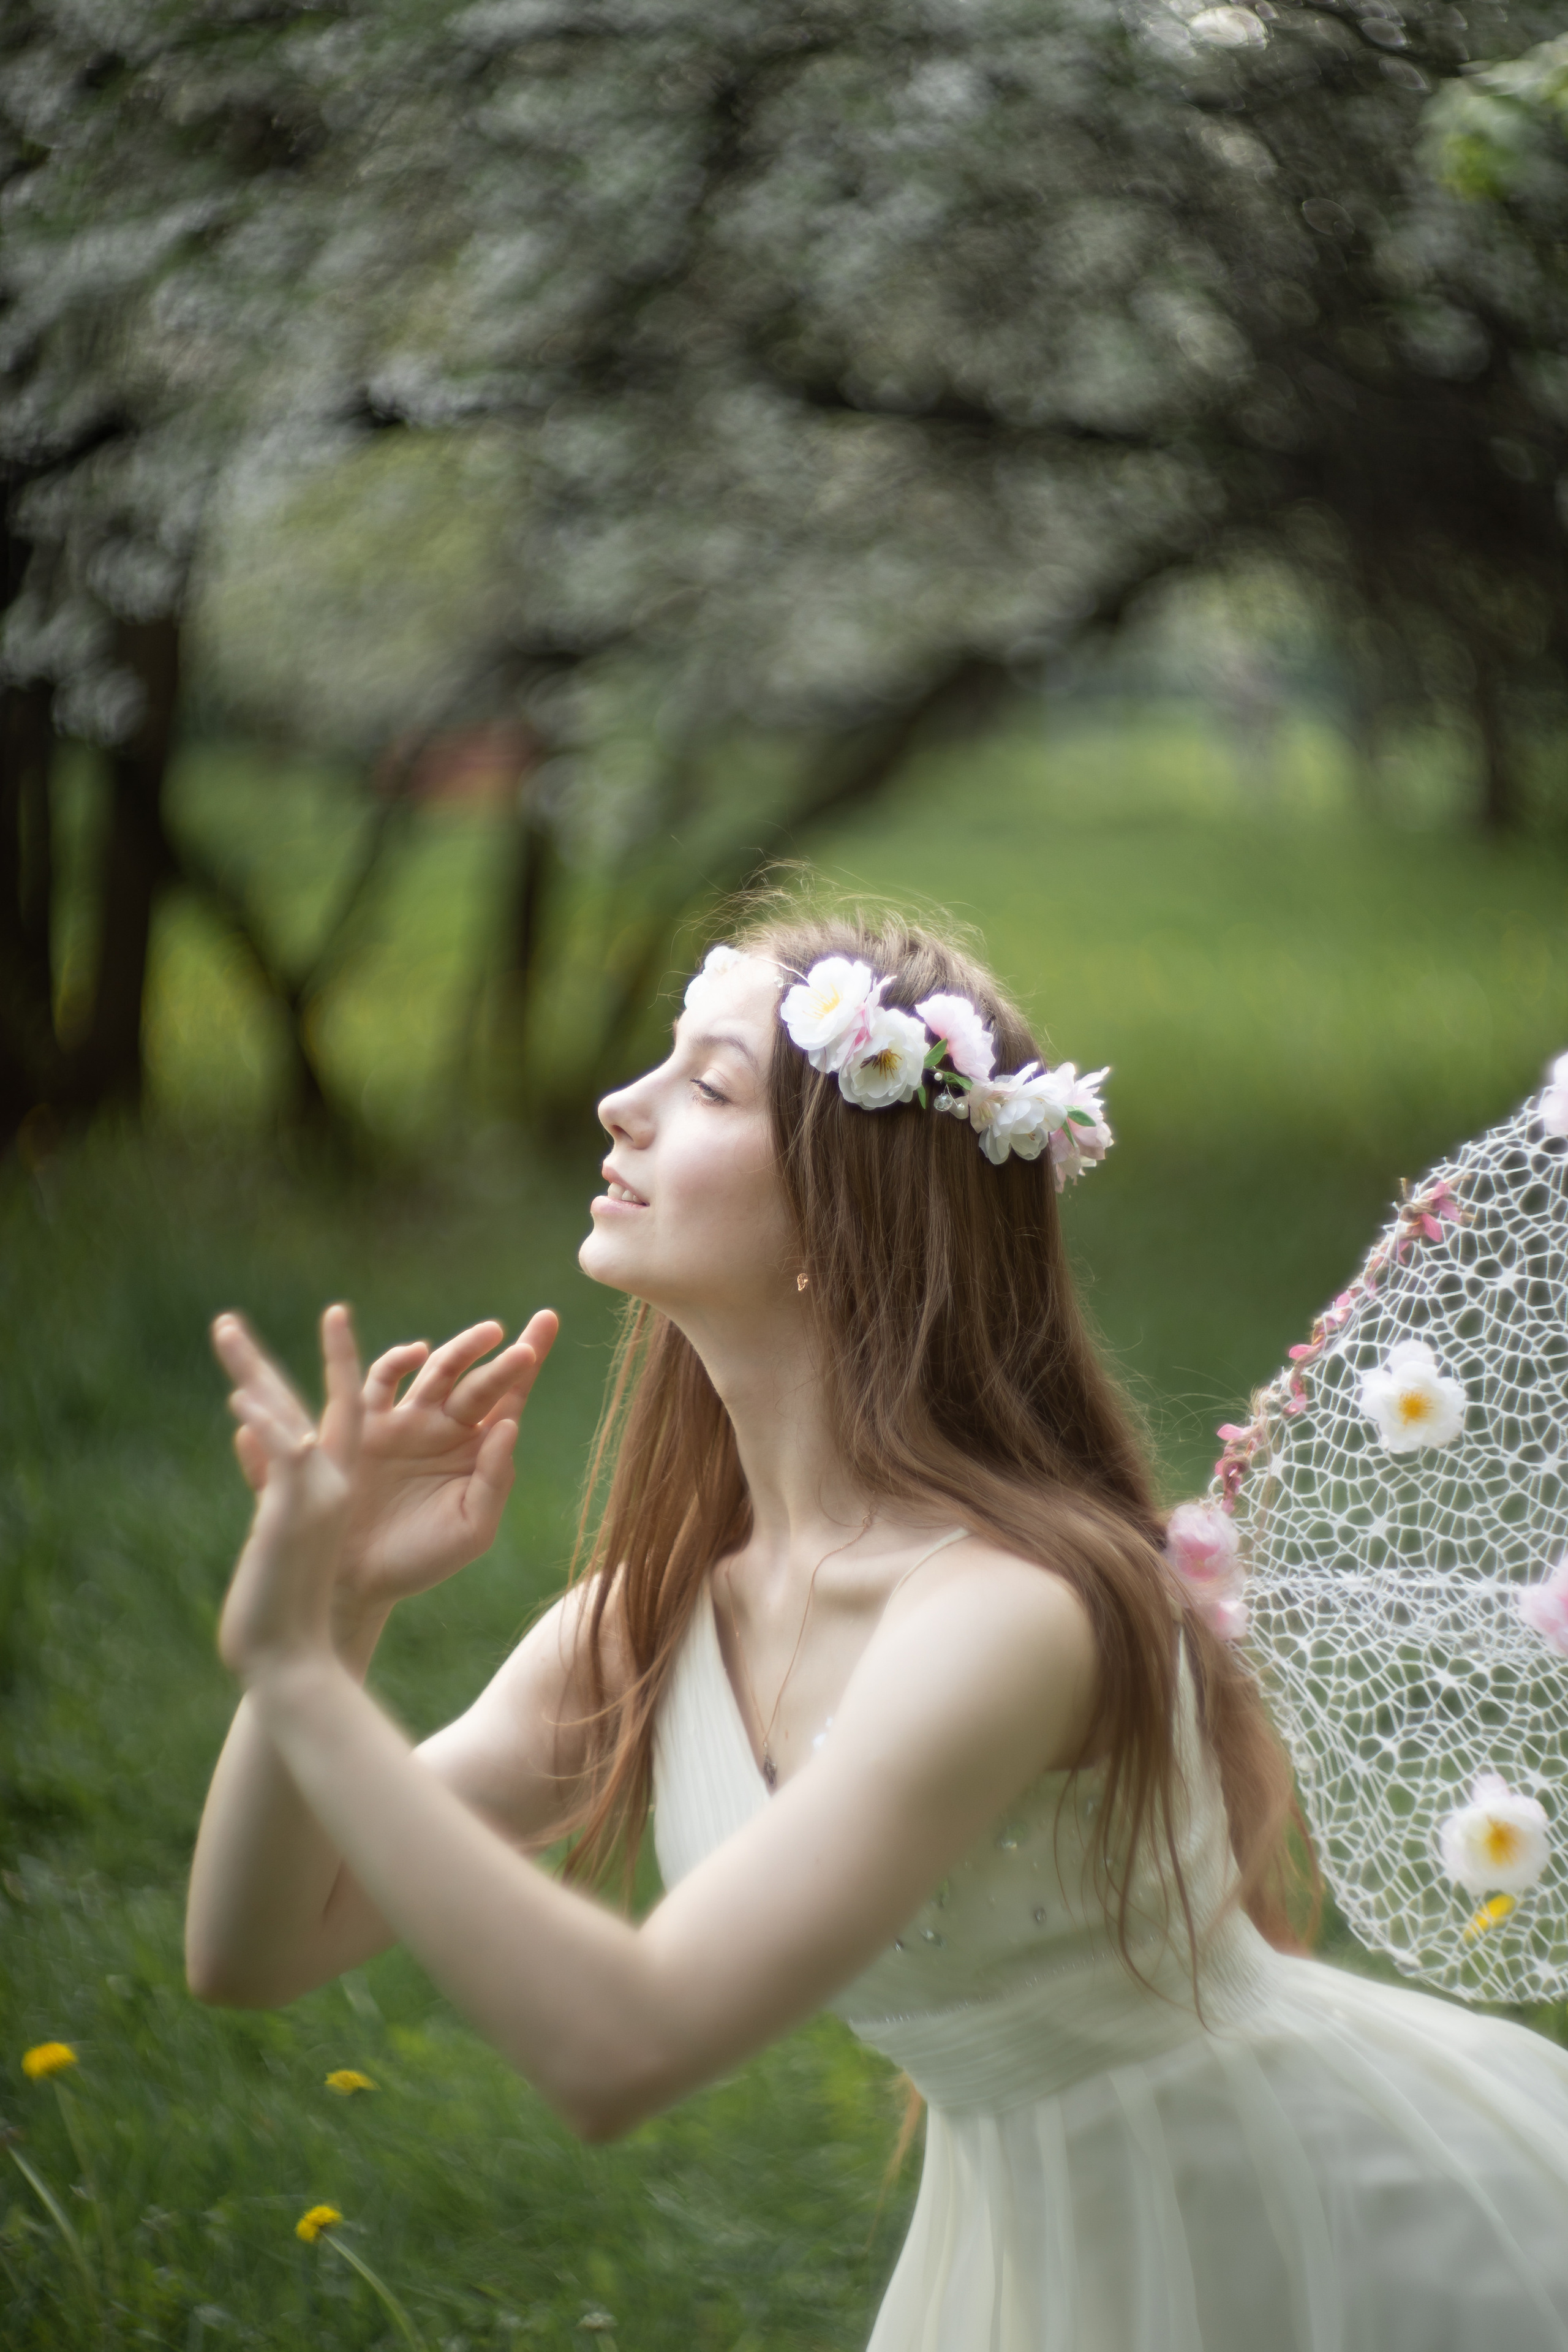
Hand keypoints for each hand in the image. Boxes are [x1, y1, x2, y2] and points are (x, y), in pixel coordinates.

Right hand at [220, 1306, 557, 1621]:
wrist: (359, 1580)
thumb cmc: (422, 1558)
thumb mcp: (473, 1528)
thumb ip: (495, 1478)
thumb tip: (510, 1424)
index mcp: (476, 1449)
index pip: (510, 1398)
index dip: (529, 1360)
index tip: (550, 1320)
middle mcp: (444, 1428)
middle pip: (479, 1381)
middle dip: (503, 1360)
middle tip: (526, 1347)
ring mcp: (405, 1422)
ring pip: (438, 1372)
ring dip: (462, 1349)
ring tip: (490, 1333)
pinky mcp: (363, 1424)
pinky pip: (379, 1381)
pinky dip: (396, 1360)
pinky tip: (418, 1353)